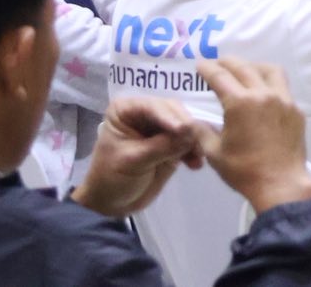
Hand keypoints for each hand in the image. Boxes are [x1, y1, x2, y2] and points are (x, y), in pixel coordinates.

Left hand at [72, 98, 203, 216]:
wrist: (111, 203)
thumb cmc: (111, 178)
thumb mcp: (133, 161)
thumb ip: (162, 146)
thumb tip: (190, 134)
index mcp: (127, 110)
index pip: (152, 106)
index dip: (169, 117)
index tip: (183, 129)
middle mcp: (145, 113)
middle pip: (174, 112)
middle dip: (186, 127)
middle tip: (197, 142)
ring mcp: (160, 127)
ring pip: (185, 125)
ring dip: (193, 140)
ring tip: (199, 156)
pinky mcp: (171, 142)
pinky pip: (188, 141)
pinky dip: (193, 151)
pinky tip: (195, 164)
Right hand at [195, 58, 310, 213]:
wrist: (280, 183)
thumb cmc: (243, 170)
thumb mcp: (214, 153)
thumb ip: (202, 132)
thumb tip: (193, 121)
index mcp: (240, 103)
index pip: (220, 77)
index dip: (208, 68)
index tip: (200, 64)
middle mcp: (263, 94)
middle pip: (244, 68)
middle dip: (228, 62)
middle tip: (217, 62)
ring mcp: (284, 100)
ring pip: (269, 71)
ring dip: (253, 66)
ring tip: (243, 70)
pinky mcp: (296, 110)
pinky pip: (282, 87)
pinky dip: (269, 83)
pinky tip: (263, 92)